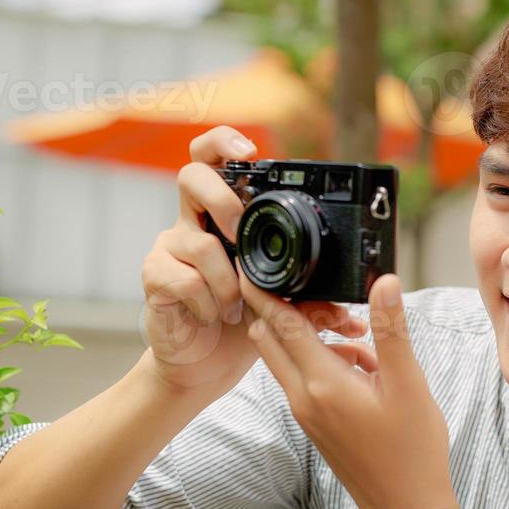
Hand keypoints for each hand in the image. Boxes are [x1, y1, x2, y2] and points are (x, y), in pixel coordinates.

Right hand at [141, 126, 365, 395]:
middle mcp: (193, 222)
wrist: (204, 365)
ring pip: (196, 239)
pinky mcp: (155, 274)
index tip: (248, 150)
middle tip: (239, 232)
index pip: (213, 159)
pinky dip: (208, 301)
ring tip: (236, 306)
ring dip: (226, 278)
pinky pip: (183, 278)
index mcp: (224, 216)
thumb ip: (313, 301)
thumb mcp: (283, 307)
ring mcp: (170, 246)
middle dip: (222, 200)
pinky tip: (214, 315)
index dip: (224, 143)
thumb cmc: (243, 324)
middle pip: (191, 176)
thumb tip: (353, 316)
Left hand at [239, 268, 456, 508]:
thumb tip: (383, 282)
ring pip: (288, 359)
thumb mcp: (409, 385)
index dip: (264, 292)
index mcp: (323, 383)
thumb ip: (391, 331)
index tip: (252, 265)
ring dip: (308, 335)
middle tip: (313, 292)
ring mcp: (306, 414)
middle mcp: (304, 398)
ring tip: (357, 332)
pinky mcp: (315, 426)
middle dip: (283, 308)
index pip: (280, 324)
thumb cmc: (413, 451)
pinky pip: (304, 380)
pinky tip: (365, 366)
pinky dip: (321, 361)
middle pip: (271, 338)